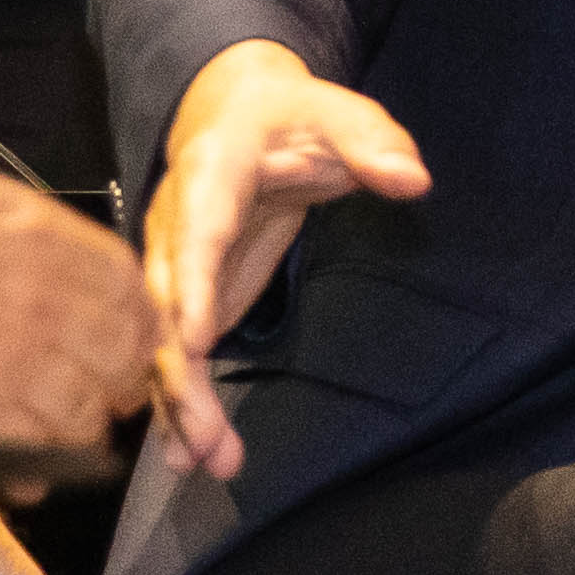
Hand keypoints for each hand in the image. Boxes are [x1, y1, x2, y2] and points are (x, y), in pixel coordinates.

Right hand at [0, 82, 160, 441]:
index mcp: (39, 229)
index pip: (127, 285)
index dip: (129, 317)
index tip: (117, 332)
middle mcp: (45, 298)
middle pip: (120, 356)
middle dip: (114, 377)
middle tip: (96, 389)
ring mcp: (16, 362)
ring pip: (85, 414)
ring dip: (76, 426)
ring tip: (57, 431)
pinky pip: (35, 456)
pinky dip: (36, 469)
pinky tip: (24, 470)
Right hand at [139, 41, 430, 483]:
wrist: (231, 112)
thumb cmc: (291, 115)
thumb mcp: (338, 113)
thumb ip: (372, 144)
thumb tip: (412, 179)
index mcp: (208, 176)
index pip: (197, 236)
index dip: (193, 290)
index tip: (195, 345)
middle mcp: (172, 227)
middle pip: (167, 306)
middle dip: (180, 374)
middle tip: (206, 439)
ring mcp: (173, 267)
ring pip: (162, 339)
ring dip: (178, 403)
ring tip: (203, 463)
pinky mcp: (188, 298)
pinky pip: (175, 351)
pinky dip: (178, 400)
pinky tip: (185, 454)